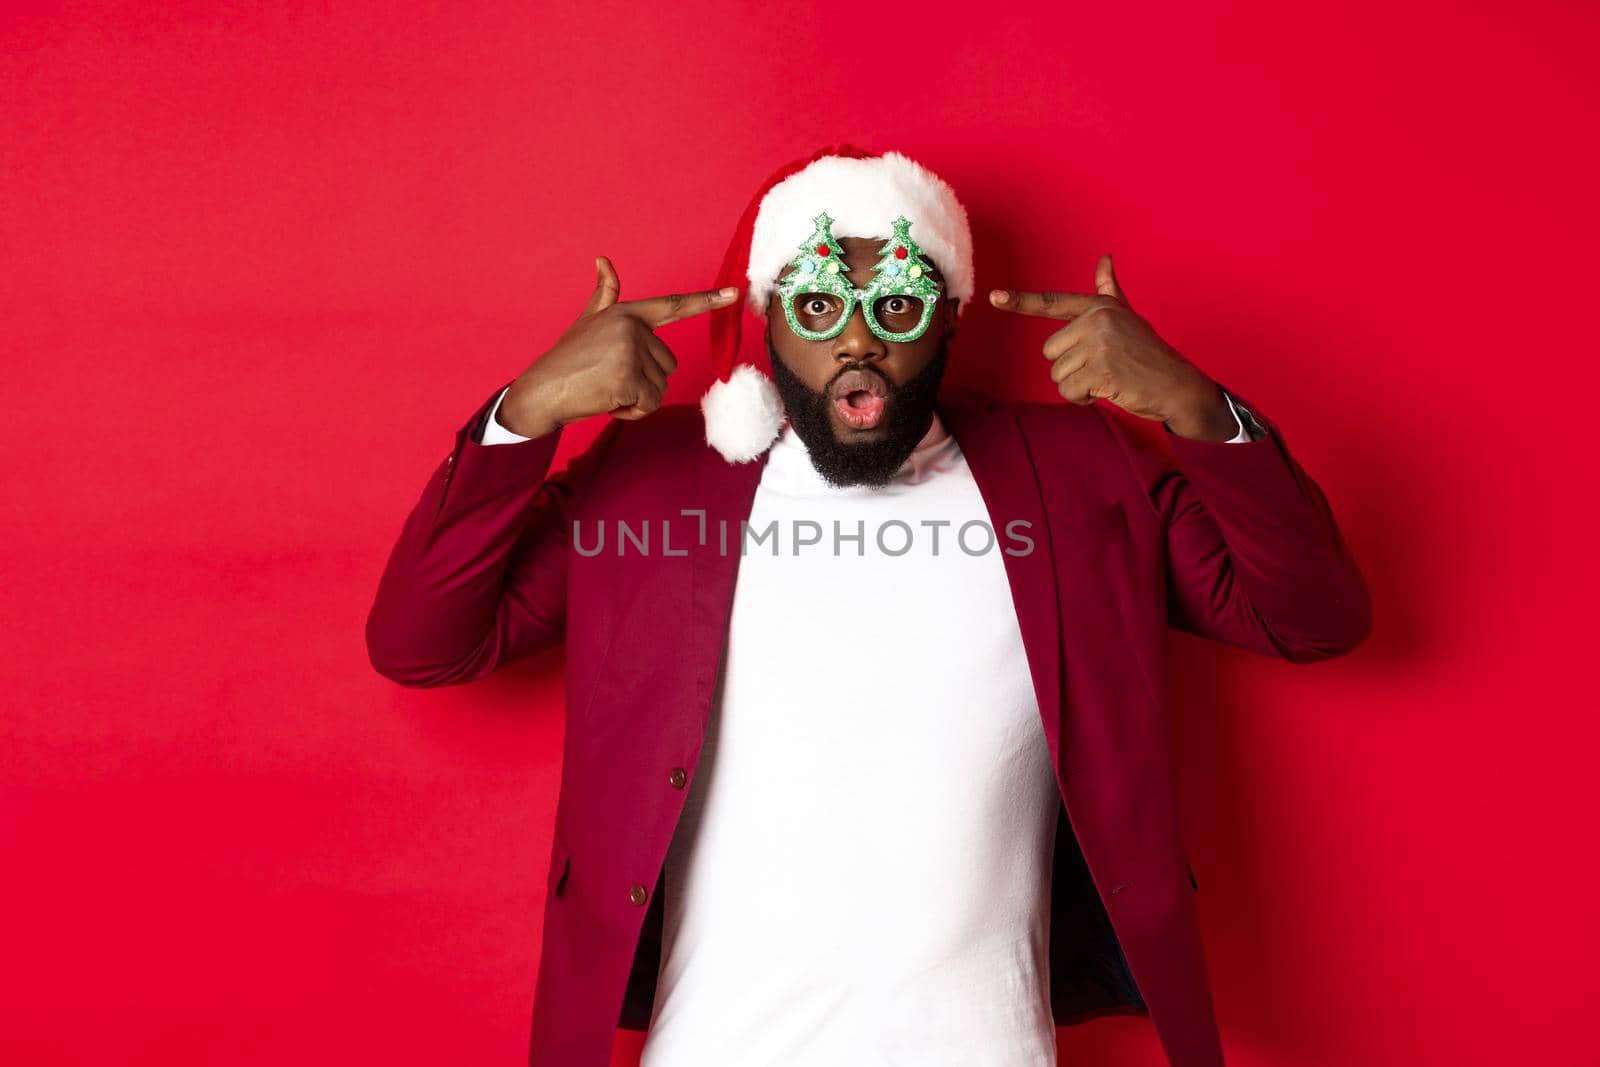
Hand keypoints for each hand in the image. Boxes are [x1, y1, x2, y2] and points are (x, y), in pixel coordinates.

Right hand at [499, 257, 739, 436]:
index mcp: (626, 313)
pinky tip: (608, 402)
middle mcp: (631, 327)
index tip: (735, 293)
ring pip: (661, 387)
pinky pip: (650, 403)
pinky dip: (632, 411)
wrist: (541, 391)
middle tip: (609, 378)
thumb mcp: (588, 322)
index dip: (706, 300)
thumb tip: (603, 260)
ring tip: (607, 388)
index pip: (673, 306)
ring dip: (638, 398)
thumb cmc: (567, 360)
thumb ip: (605, 296)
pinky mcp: (628, 377)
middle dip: (644, 380)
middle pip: (668, 364)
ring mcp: (630, 351)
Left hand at [989, 254, 1237, 440]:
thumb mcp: (1127, 317)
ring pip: (1058, 375)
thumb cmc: (1148, 353)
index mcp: (1099, 307)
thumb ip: (1109, 291)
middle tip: (1102, 368)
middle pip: (1050, 352)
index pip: (1052, 302)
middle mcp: (1097, 320)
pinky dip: (1083, 400)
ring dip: (1077, 386)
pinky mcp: (1102, 370)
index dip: (1019, 301)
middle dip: (1070, 368)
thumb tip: (1105, 259)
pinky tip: (1107, 391)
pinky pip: (1069, 392)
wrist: (1177, 385)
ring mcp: (1100, 344)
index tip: (993, 297)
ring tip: (1107, 379)